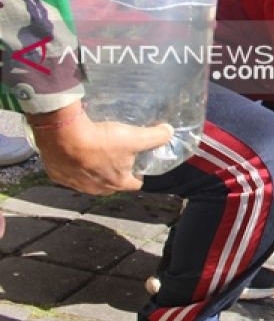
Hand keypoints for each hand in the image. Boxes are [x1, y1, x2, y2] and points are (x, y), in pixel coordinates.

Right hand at [29, 103, 173, 194]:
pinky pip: (69, 173)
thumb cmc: (102, 140)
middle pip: (112, 183)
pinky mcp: (58, 176)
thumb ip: (156, 136)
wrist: (64, 136)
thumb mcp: (135, 137)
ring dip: (94, 170)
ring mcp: (75, 184)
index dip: (139, 174)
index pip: (135, 184)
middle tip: (118, 155)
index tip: (139, 164)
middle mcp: (97, 189)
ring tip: (96, 153)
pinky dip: (74, 166)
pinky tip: (75, 153)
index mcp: (118, 183)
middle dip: (116, 172)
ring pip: (89, 180)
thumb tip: (169, 131)